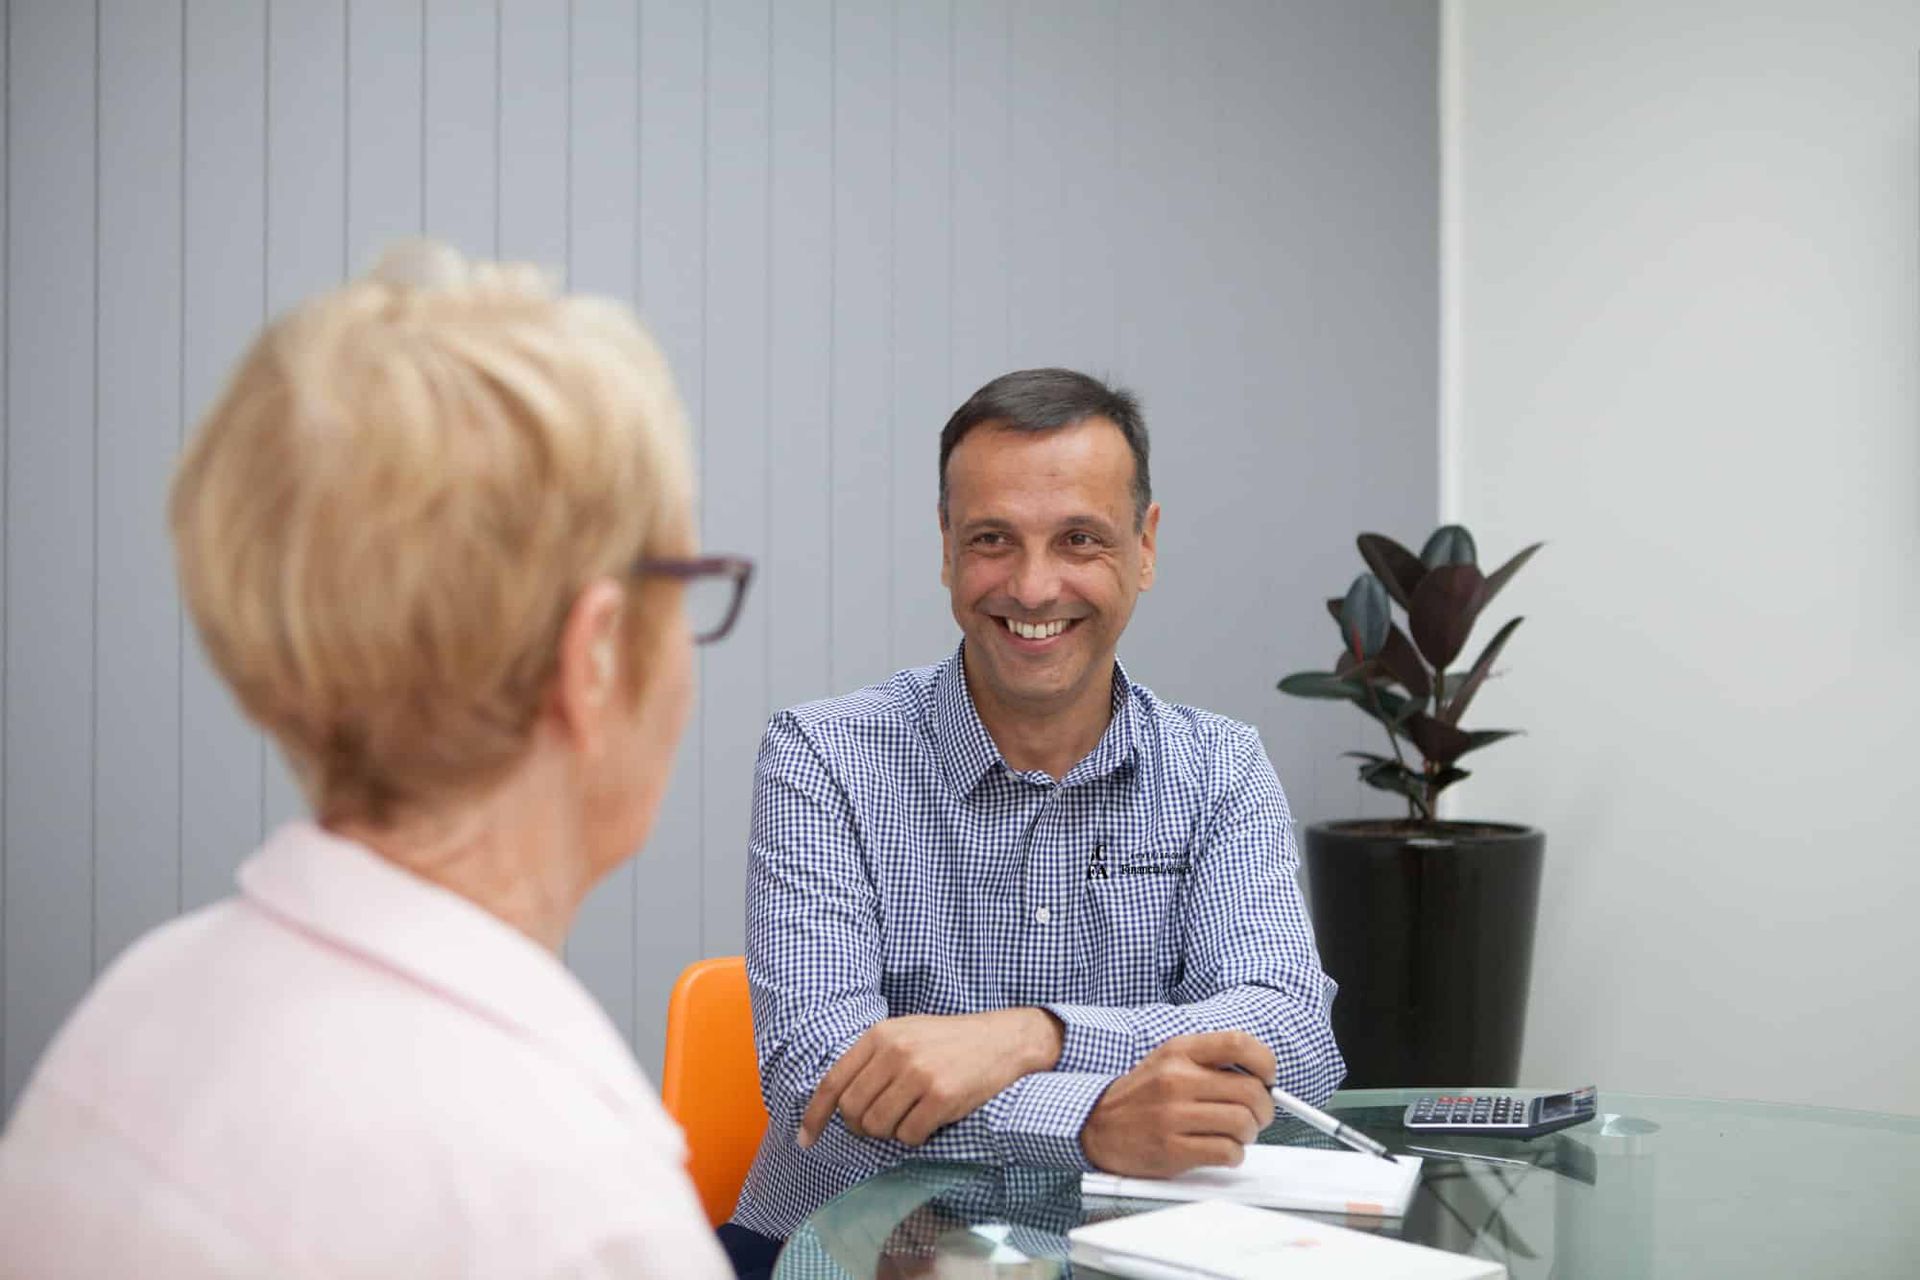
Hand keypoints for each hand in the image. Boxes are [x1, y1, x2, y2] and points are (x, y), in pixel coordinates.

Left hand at [799, 1008, 1063, 1148]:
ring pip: (879, 1127)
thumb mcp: (906, 1033)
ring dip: (891, 1132)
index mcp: (881, 1035)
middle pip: (853, 1110)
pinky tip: (930, 1120)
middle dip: (861, 1127)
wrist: (1004, 1039)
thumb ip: (872, 1060)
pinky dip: (915, 1136)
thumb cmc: (951, 1041)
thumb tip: (839, 1103)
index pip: (833, 1081)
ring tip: (911, 1116)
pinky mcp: (942, 1097)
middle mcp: (896, 1052)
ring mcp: (919, 1075)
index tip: (805, 1139)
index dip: (815, 1115)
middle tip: (880, 1125)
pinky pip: (909, 1135)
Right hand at [1079, 1031, 1277, 1177]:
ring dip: (1249, 1134)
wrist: (1096, 1124)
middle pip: (1250, 1091)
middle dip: (1265, 1109)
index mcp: (1179, 1052)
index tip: (1269, 1078)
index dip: (1265, 1062)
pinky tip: (1224, 1150)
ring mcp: (1173, 1116)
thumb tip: (1261, 1076)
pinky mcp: (1172, 1150)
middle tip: (1258, 1116)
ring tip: (1237, 1134)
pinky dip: (1235, 1155)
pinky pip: (1227, 1152)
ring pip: (1243, 1124)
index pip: (1238, 1044)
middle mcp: (1176, 1080)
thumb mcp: (1170, 1060)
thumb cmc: (1142, 1094)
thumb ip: (1210, 1060)